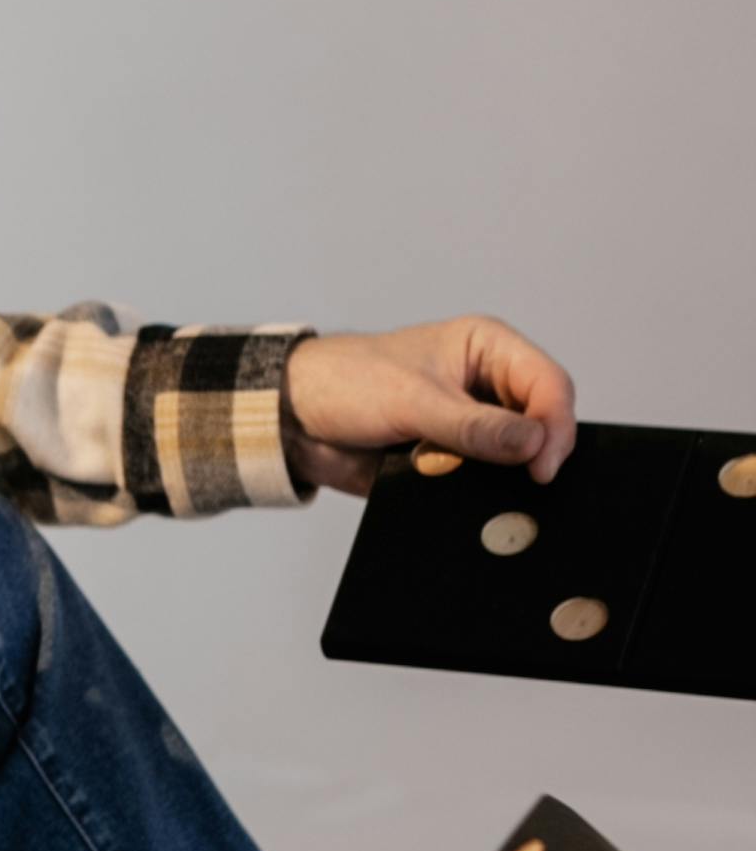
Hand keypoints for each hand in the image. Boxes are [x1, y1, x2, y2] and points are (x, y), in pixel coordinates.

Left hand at [284, 318, 573, 497]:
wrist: (295, 419)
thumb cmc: (348, 382)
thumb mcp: (413, 400)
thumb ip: (473, 426)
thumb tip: (533, 444)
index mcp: (489, 348)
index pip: (549, 384)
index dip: (555, 425)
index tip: (542, 465)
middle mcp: (489, 385)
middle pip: (543, 423)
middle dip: (536, 454)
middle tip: (528, 485)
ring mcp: (473, 425)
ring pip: (516, 458)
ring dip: (504, 477)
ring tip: (491, 491)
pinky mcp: (453, 459)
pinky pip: (484, 482)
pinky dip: (479, 493)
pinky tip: (471, 502)